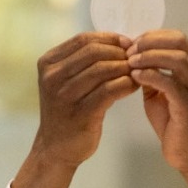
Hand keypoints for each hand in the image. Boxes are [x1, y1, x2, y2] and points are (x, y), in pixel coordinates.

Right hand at [12, 34, 137, 187]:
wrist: (56, 149)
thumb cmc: (67, 112)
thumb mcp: (65, 81)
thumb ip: (83, 62)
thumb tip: (118, 42)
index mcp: (48, 64)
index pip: (83, 40)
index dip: (109, 38)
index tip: (128, 43)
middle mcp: (52, 77)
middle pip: (94, 52)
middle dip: (119, 52)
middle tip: (137, 57)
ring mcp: (64, 96)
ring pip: (103, 69)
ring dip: (125, 68)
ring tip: (138, 70)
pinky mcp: (80, 113)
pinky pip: (109, 91)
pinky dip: (126, 85)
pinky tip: (135, 86)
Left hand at [127, 30, 187, 187]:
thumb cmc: (175, 124)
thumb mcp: (160, 93)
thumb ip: (152, 74)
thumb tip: (132, 57)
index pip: (177, 38)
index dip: (153, 36)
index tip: (132, 43)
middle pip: (179, 42)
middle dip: (150, 42)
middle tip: (129, 50)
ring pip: (177, 59)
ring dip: (150, 56)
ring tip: (130, 62)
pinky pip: (171, 83)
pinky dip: (151, 76)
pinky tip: (135, 77)